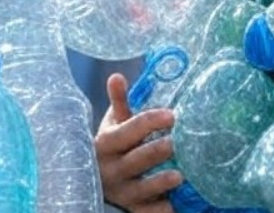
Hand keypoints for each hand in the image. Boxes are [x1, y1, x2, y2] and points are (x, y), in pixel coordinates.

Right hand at [96, 73, 180, 212]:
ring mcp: (123, 191)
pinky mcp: (134, 209)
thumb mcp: (113, 125)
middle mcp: (112, 169)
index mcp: (106, 144)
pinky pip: (148, 212)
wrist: (94, 181)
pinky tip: (174, 206)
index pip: (127, 131)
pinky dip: (160, 210)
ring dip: (160, 182)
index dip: (149, 122)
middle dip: (157, 152)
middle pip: (136, 159)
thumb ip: (119, 102)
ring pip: (142, 188)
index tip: (172, 115)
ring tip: (180, 176)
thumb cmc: (113, 146)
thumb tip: (117, 75)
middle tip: (178, 143)